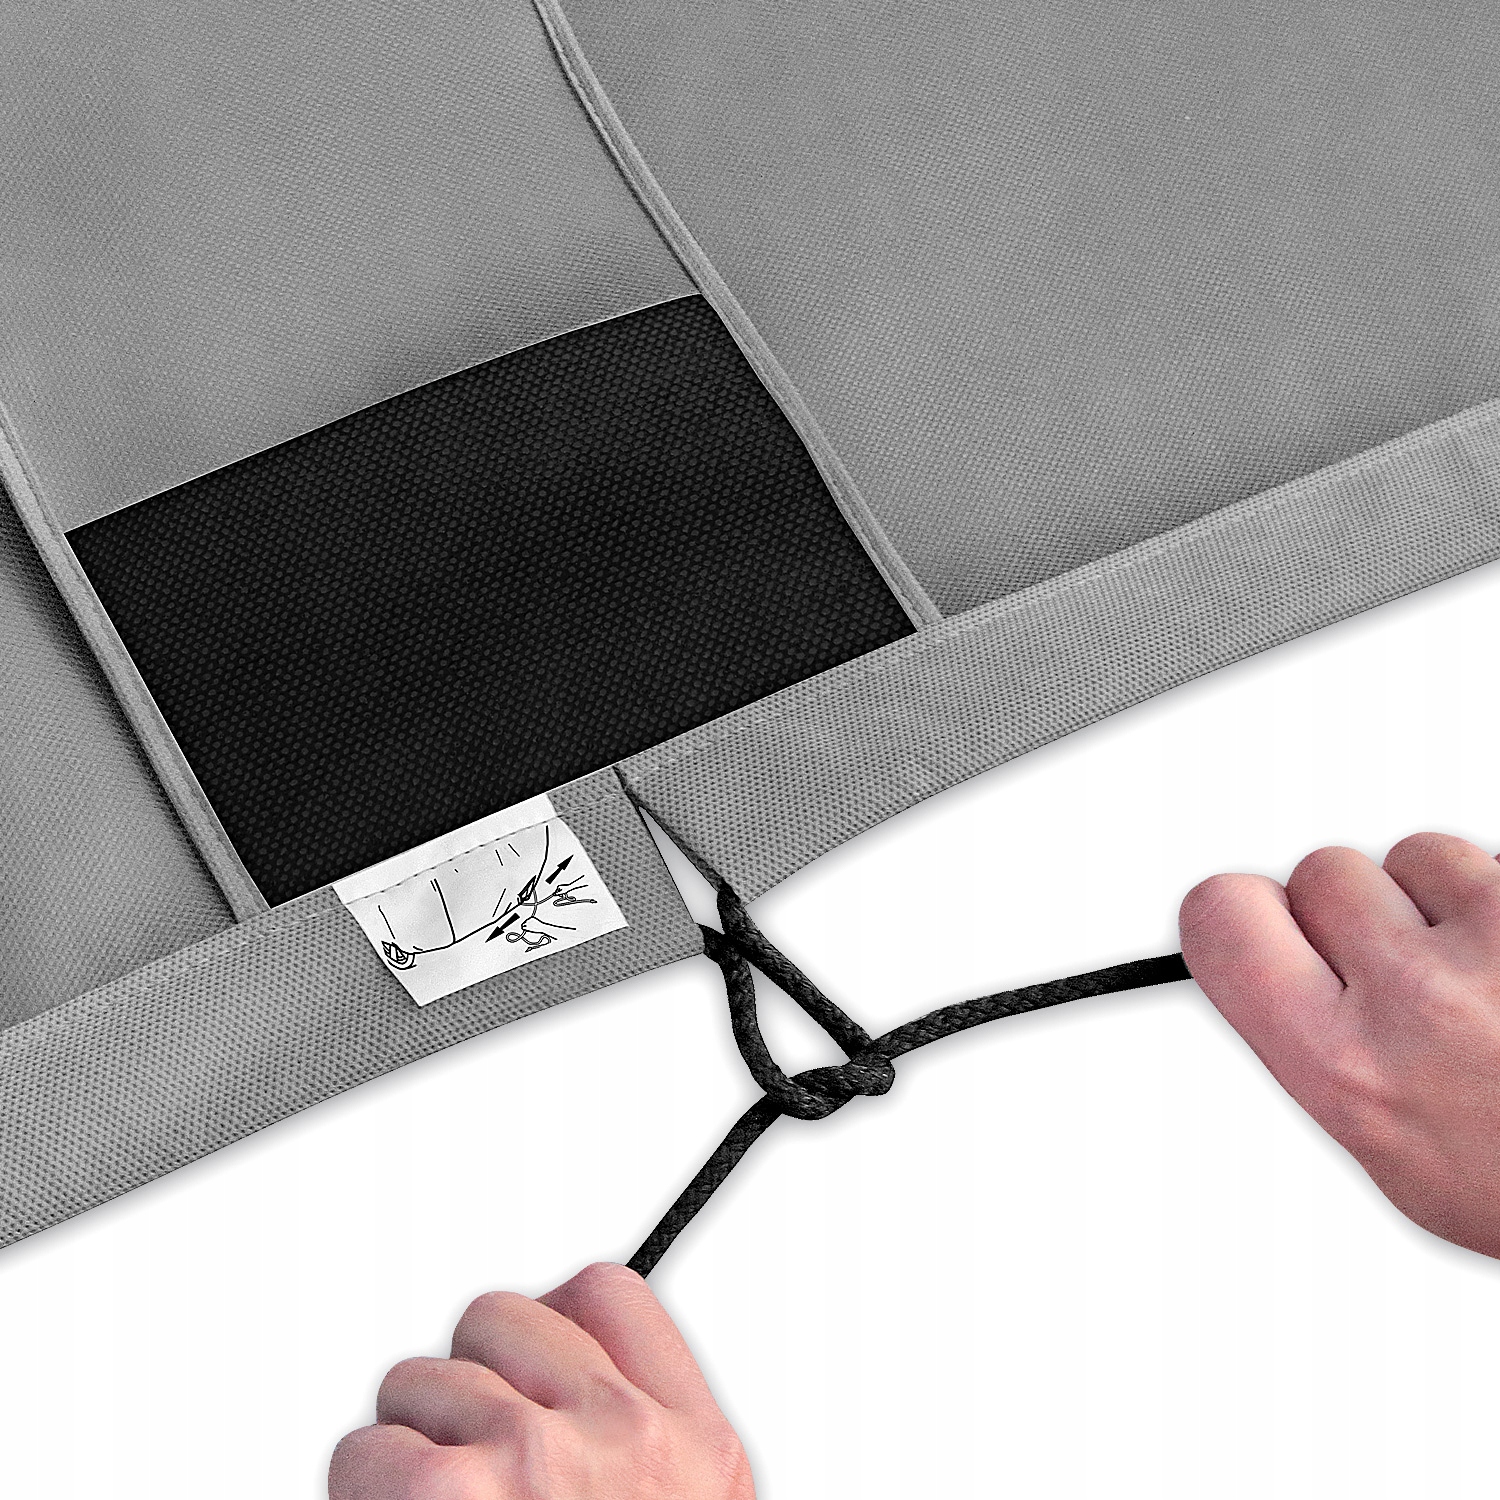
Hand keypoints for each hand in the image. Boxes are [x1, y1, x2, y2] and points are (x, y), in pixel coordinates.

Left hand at [330, 1263, 753, 1497]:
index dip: (550, 1318)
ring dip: (412, 1442)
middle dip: (469, 1376)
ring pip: (424, 1380)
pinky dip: (364, 1487)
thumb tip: (571, 1401)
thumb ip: (649, 1450)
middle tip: (466, 1456)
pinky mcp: (450, 1496)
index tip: (528, 1360)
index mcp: (697, 1449)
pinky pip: (367, 1448)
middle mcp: (623, 1438)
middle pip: (502, 1316)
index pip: (610, 1294)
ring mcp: (538, 1460)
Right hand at [1181, 831, 1499, 1259]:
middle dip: (1359, 911)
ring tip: (1497, 975)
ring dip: (1447, 900)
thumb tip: (1281, 981)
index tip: (1257, 924)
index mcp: (1351, 1070)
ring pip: (1418, 855)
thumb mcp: (1404, 1163)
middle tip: (1408, 971)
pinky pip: (1499, 863)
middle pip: (1321, 872)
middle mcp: (1419, 997)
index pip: (1223, 918)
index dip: (1238, 916)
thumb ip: (1324, 1056)